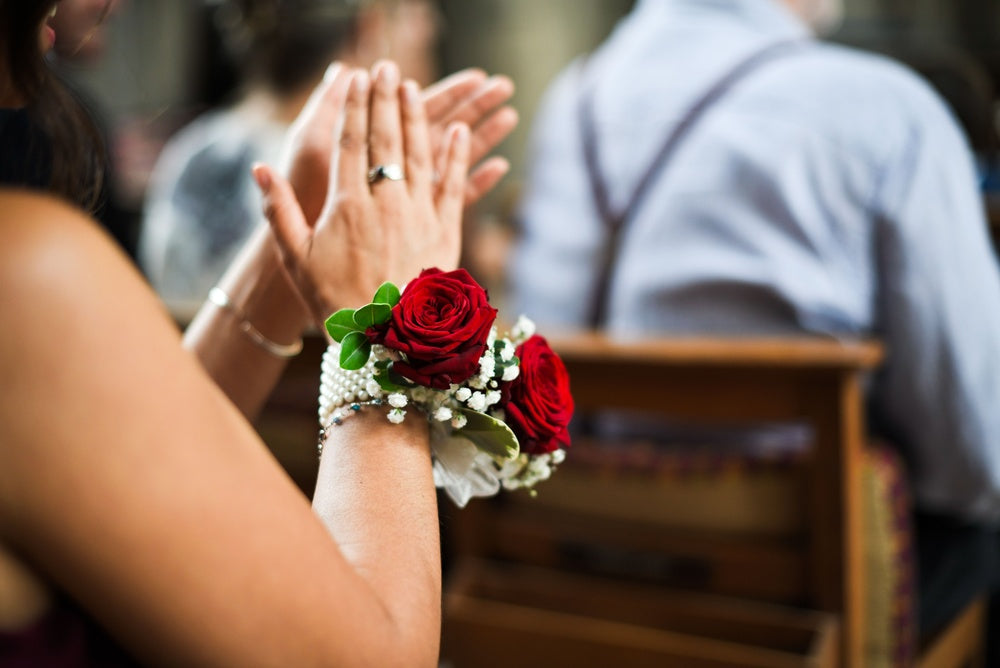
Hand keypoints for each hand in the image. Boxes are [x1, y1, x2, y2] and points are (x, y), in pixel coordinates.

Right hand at [255, 64, 470, 324]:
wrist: (385, 341)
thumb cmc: (335, 302)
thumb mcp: (296, 260)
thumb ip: (279, 212)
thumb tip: (259, 170)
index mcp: (347, 205)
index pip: (350, 142)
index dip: (354, 106)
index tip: (356, 78)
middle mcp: (386, 203)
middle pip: (386, 138)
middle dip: (385, 99)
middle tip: (386, 68)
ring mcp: (419, 215)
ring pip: (420, 154)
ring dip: (418, 117)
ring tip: (412, 88)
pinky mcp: (446, 232)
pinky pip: (454, 186)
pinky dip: (457, 157)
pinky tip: (458, 132)